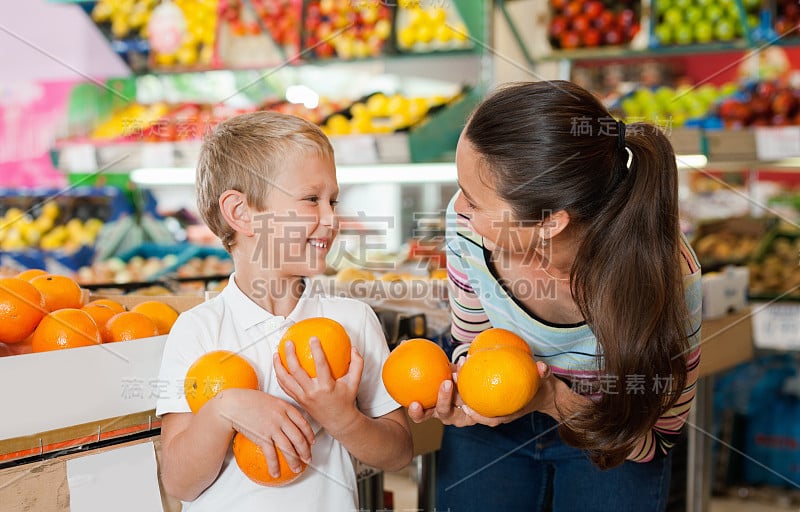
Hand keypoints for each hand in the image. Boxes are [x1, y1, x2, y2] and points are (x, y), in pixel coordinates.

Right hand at [222, 388, 314, 477]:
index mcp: (285, 407)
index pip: (303, 423)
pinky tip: (275, 473)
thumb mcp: (269, 399)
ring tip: (296, 468)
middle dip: (306, 451)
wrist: (233, 404)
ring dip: (294, 461)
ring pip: (288, 448)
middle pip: (299, 438)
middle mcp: (282, 418)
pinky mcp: (262, 437)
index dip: (310, 435)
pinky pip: (271, 454)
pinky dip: (274, 465)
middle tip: (308, 459)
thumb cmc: (248, 400)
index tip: (312, 442)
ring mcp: (273, 428)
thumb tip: (285, 417)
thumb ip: (280, 408)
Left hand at [274, 338, 362, 435]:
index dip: (316, 350)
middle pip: (296, 371)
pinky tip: (278, 367)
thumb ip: (356, 364)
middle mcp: (312, 392)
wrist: (338, 421)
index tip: (313, 338)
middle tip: (288, 342)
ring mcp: (303, 397)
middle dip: (290, 355)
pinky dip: (279, 376)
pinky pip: (285, 387)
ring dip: (279, 366)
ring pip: (286, 380)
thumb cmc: (345, 400)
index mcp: (326, 386)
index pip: (320, 365)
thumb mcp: (354, 382)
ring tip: (276, 353)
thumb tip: (354, 348)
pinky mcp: (298, 400)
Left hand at [408, 360, 560, 426]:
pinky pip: (435, 397)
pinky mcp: (453, 397)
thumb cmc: (531, 388)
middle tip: (448, 382)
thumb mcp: (540, 382)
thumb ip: (540, 375)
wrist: (527, 391)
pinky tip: (415, 375)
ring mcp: (461, 407)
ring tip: (419, 393)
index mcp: (492, 415)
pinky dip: (424, 392)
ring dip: (428, 405)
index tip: (469, 404)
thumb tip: (543, 367)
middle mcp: (474, 414)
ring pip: (440, 412)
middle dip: (446, 404)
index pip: (481, 419)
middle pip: (454, 417)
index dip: (473, 414)